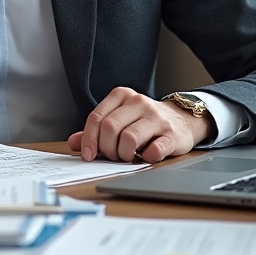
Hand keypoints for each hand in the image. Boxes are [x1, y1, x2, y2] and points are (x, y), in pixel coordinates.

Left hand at [67, 87, 212, 162]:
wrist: (181, 120)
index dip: (89, 139)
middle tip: (112, 156)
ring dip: (124, 154)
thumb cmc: (144, 122)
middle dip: (107, 148)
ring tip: (128, 156)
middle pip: (110, 128)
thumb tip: (73, 143)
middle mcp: (138, 102)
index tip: (88, 155)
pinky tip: (145, 156)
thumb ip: (96, 130)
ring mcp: (156, 117)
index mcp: (121, 96)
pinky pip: (153, 151)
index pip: (96, 117)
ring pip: (129, 138)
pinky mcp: (172, 134)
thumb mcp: (119, 119)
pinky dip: (145, 158)